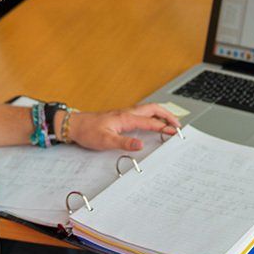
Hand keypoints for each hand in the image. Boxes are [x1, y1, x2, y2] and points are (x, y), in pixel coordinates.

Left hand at [66, 103, 182, 151]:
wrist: (75, 125)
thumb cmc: (88, 131)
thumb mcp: (106, 141)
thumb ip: (124, 142)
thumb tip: (140, 145)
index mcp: (126, 118)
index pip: (150, 121)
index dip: (164, 127)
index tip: (175, 132)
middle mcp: (127, 113)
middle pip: (153, 109)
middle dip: (167, 115)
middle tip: (178, 123)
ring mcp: (124, 113)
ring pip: (147, 109)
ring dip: (160, 113)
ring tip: (170, 121)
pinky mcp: (121, 116)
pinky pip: (141, 112)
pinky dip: (152, 115)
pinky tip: (152, 120)